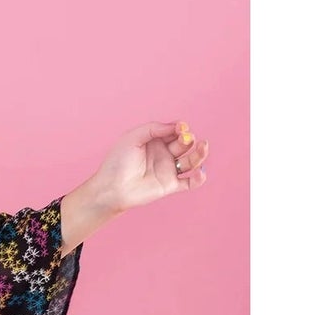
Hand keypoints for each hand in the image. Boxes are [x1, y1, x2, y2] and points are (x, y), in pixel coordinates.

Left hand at [92, 120, 210, 213]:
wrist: (111, 188)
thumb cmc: (118, 162)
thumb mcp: (133, 137)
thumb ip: (154, 128)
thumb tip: (177, 126)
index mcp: (155, 141)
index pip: (174, 131)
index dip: (180, 127)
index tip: (180, 127)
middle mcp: (164, 154)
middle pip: (185, 144)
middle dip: (188, 139)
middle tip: (184, 139)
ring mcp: (168, 170)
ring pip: (191, 161)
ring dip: (200, 153)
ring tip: (204, 146)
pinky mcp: (170, 185)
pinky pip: (189, 183)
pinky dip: (198, 178)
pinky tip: (201, 173)